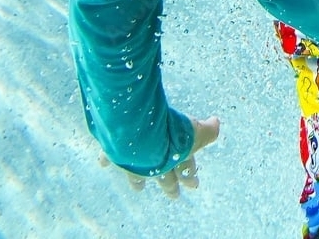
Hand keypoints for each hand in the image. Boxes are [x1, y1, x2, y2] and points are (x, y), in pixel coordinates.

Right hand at [100, 115, 220, 198]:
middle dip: (170, 186)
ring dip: (138, 182)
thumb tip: (217, 122)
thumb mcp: (195, 129)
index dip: (191, 175)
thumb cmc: (168, 131)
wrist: (137, 134)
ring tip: (139, 189)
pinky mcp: (115, 154)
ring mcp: (135, 162)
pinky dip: (105, 159)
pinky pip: (109, 157)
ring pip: (137, 176)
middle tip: (174, 196)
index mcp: (175, 159)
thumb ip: (209, 129)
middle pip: (165, 179)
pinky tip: (102, 163)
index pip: (187, 169)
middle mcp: (156, 165)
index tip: (195, 185)